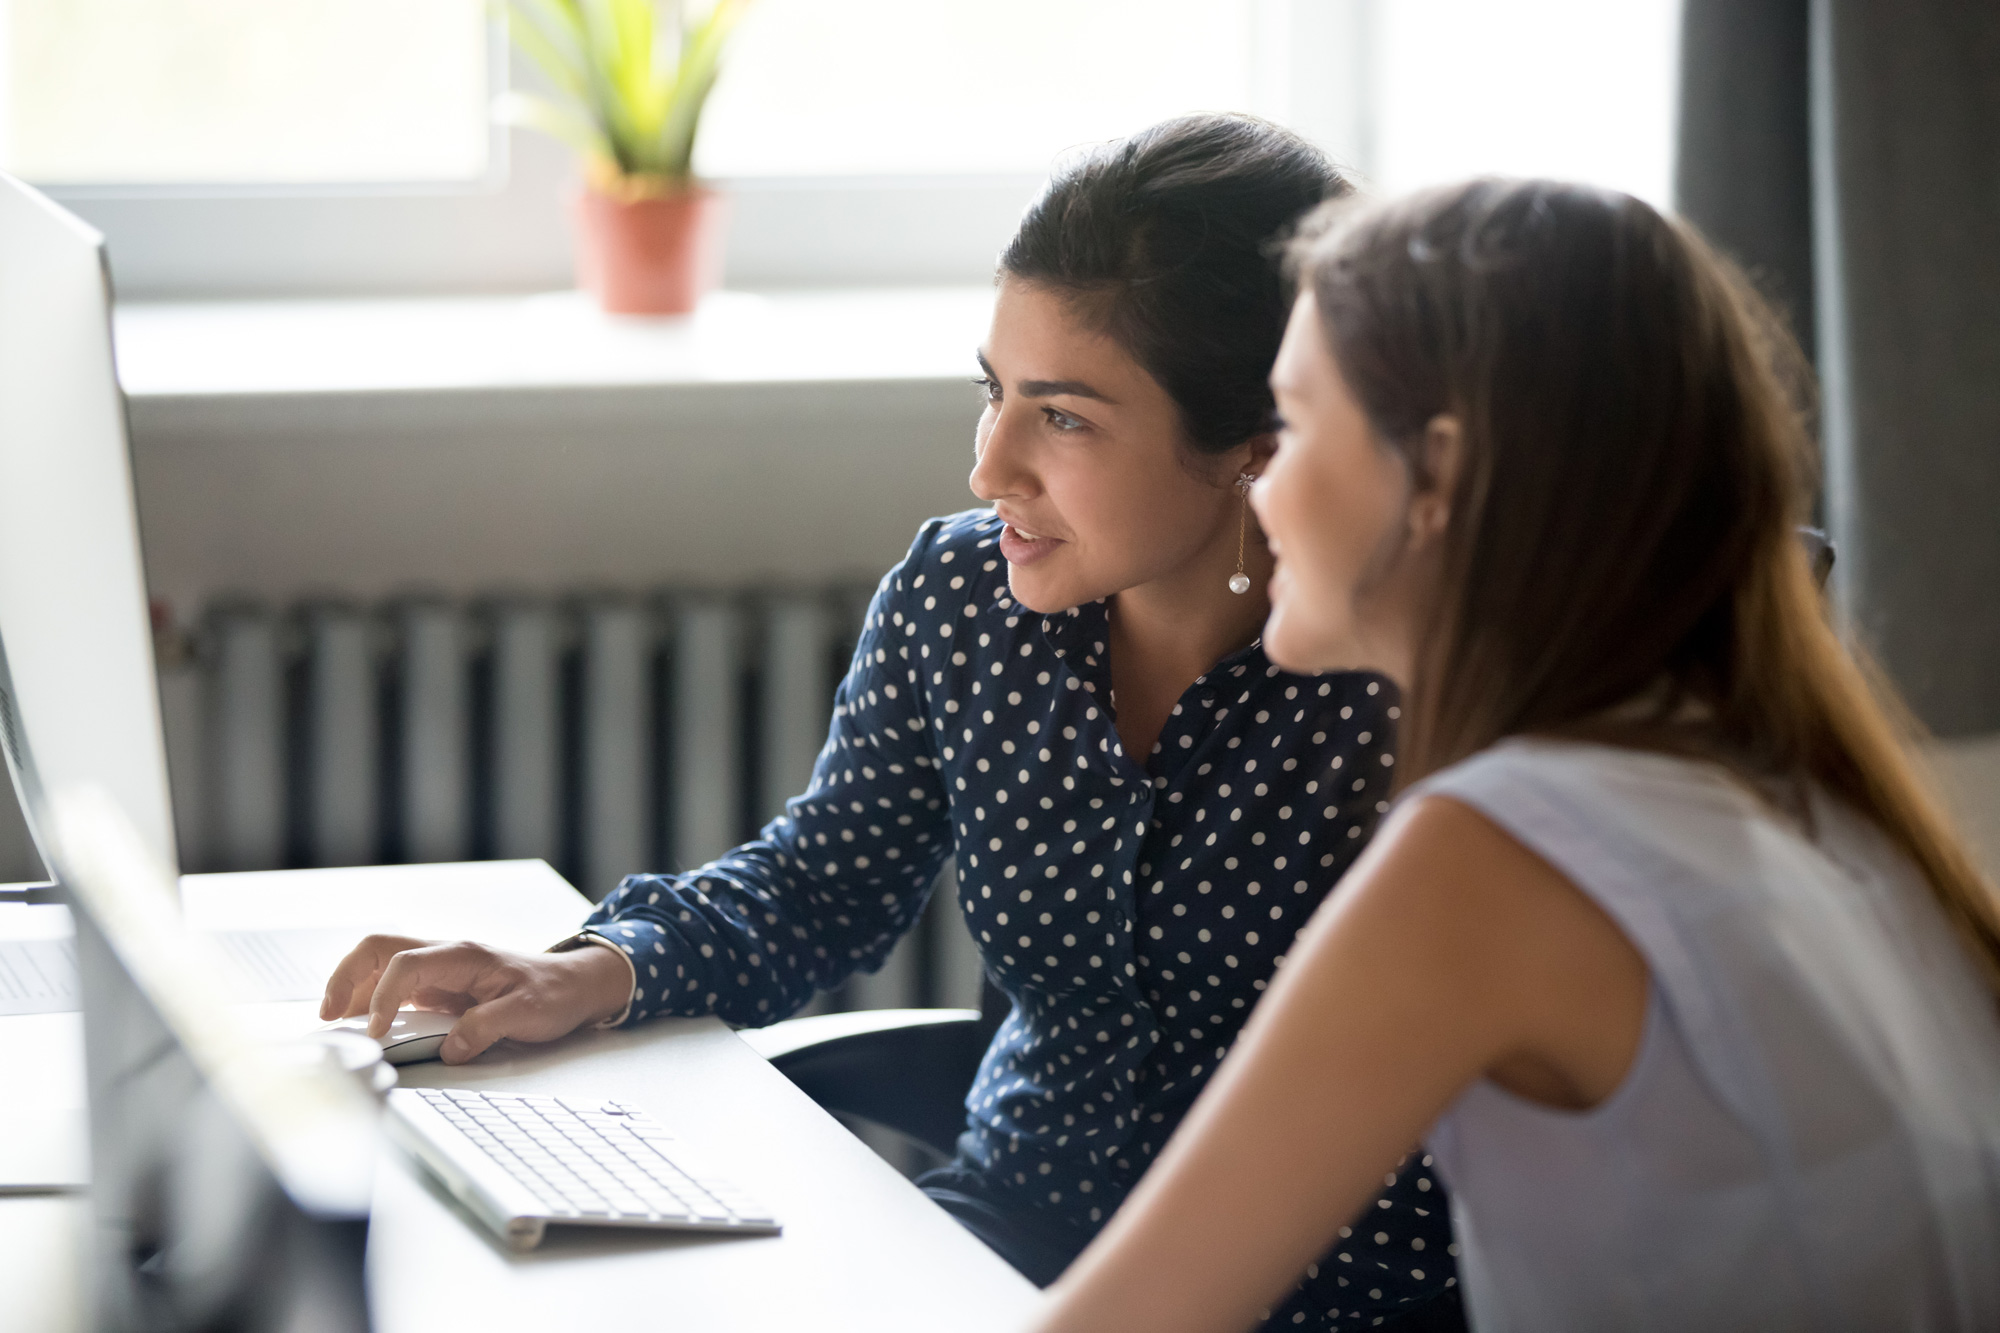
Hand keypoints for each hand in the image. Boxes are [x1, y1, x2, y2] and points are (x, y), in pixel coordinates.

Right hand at [319, 934, 634, 1063]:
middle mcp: (445, 955)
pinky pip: (392, 985)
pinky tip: (359, 1023)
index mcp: (463, 955)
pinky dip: (368, 999)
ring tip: (332, 1021)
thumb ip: (487, 1028)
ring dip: (351, 986)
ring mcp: (438, 970)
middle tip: (327, 1014)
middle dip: (346, 975)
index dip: (383, 996)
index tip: (374, 1031)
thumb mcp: (528, 1014)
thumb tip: (450, 1049)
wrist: (574, 985)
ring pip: (379, 962)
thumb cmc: (554, 993)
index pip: (406, 965)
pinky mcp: (437, 988)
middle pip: (379, 947)